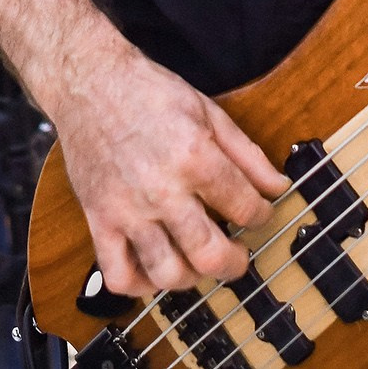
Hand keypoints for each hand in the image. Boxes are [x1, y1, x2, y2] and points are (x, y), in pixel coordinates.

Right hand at [43, 39, 286, 298]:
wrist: (89, 82)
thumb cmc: (148, 92)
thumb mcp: (208, 111)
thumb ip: (246, 153)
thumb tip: (278, 186)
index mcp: (194, 156)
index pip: (245, 207)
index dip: (262, 215)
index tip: (259, 213)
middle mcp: (162, 189)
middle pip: (209, 254)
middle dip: (235, 262)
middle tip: (238, 255)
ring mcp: (127, 209)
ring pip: (166, 273)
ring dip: (192, 277)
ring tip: (198, 261)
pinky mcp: (99, 219)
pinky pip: (119, 274)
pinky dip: (140, 286)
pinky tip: (154, 270)